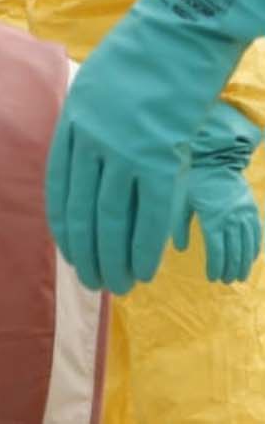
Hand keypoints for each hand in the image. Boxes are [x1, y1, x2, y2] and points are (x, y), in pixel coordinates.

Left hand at [46, 0, 251, 291]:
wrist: (178, 32)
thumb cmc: (144, 53)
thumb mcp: (99, 83)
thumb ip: (91, 120)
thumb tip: (89, 154)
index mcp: (73, 117)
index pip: (59, 182)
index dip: (64, 220)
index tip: (67, 248)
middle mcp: (91, 137)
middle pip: (83, 205)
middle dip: (87, 248)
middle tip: (92, 280)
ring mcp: (124, 147)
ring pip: (113, 215)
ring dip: (115, 255)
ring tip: (118, 284)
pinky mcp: (161, 156)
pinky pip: (150, 211)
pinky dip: (146, 244)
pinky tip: (146, 268)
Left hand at [181, 105, 262, 283]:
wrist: (213, 155)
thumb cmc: (190, 177)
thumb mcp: (178, 199)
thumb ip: (178, 224)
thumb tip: (179, 248)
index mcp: (213, 216)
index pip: (217, 249)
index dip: (216, 266)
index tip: (212, 277)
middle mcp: (232, 217)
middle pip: (235, 250)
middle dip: (231, 268)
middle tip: (226, 281)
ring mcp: (244, 212)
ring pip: (248, 244)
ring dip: (244, 262)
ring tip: (239, 276)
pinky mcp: (251, 207)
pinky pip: (257, 231)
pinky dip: (255, 247)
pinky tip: (251, 258)